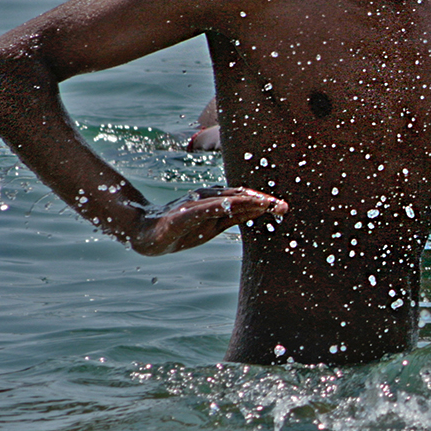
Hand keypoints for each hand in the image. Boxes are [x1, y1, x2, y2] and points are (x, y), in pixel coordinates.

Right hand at [131, 184, 287, 254]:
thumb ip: (234, 217)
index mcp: (215, 201)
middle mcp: (206, 199)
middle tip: (283, 205)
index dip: (264, 201)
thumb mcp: (213, 225)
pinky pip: (203, 210)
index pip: (244, 199)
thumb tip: (259, 211)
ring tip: (266, 204)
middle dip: (261, 200)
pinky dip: (220, 206)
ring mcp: (194, 206)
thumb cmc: (181, 230)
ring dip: (247, 201)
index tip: (283, 206)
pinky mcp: (182, 215)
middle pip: (238, 196)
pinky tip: (233, 206)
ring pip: (224, 200)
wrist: (146, 234)